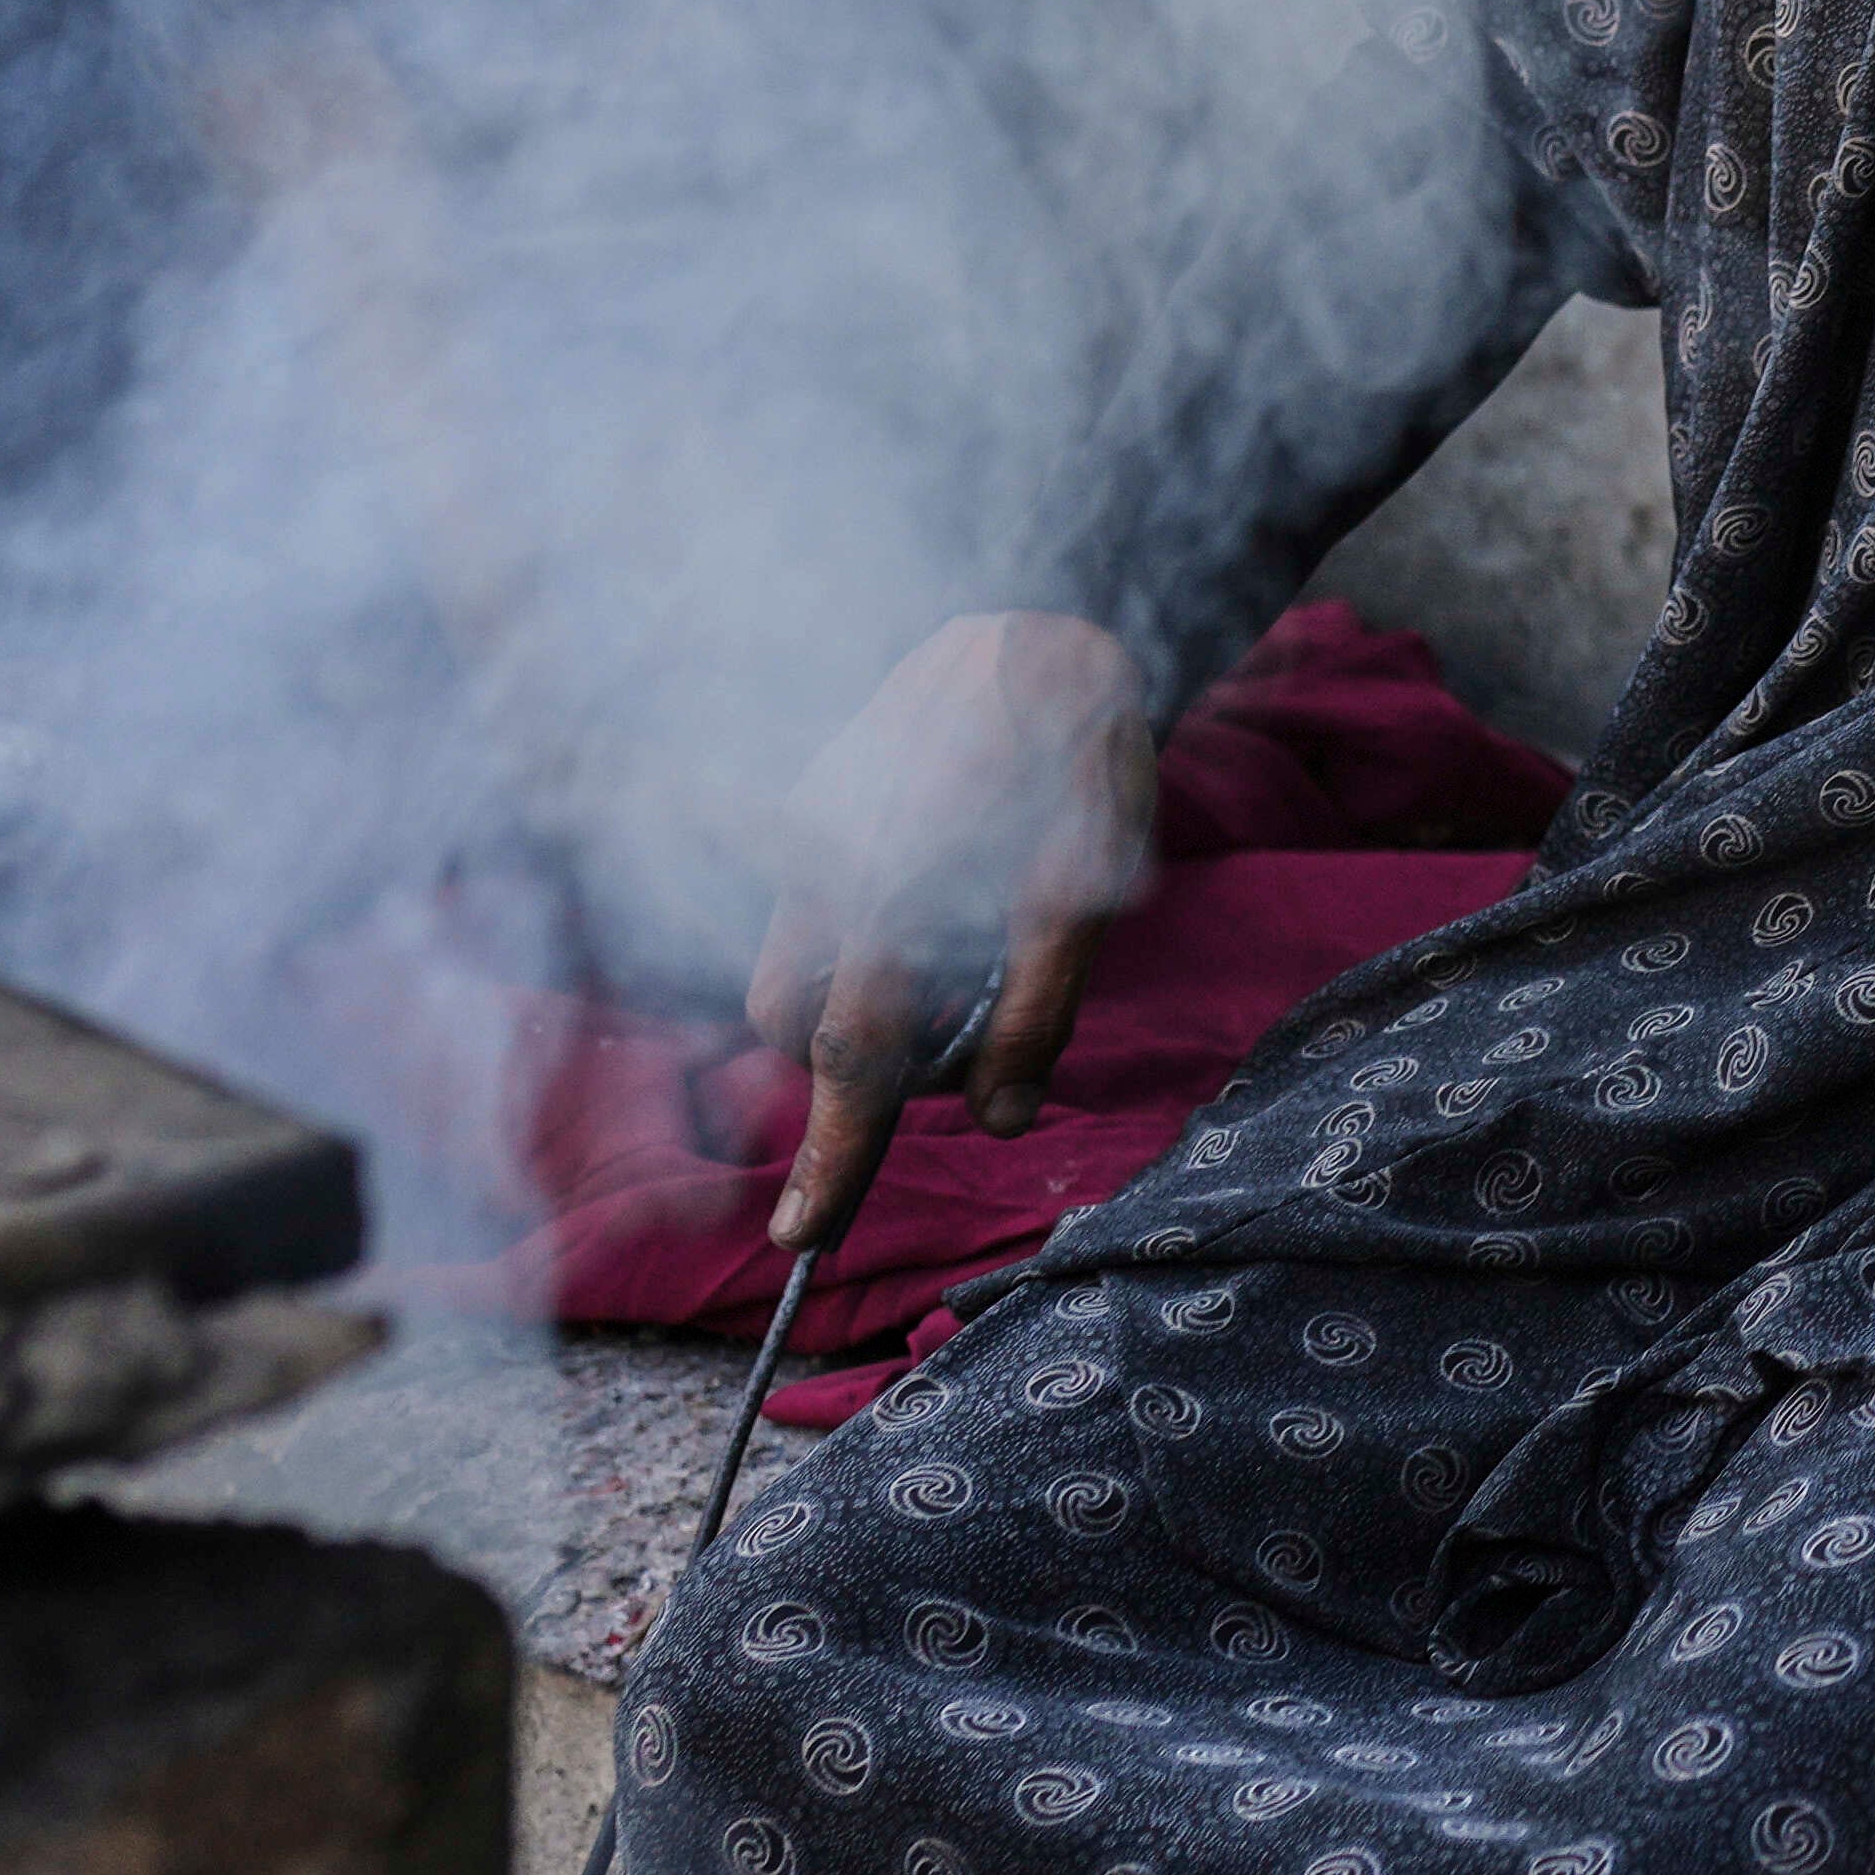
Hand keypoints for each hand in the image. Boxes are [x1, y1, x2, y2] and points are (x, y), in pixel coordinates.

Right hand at [748, 614, 1156, 1248]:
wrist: (1035, 631)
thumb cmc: (1073, 768)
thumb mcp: (1084, 894)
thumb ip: (1039, 1010)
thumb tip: (1005, 1115)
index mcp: (899, 901)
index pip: (855, 1062)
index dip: (835, 1158)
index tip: (801, 1242)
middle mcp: (825, 871)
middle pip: (798, 1025)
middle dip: (856, 1061)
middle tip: (950, 1039)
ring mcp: (800, 834)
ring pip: (790, 967)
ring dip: (852, 998)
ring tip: (949, 956)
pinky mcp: (802, 802)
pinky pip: (801, 901)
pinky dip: (850, 929)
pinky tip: (929, 886)